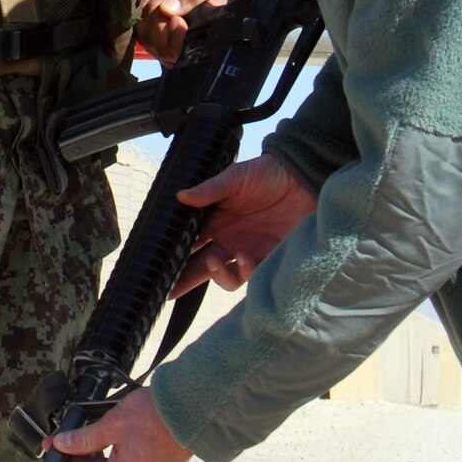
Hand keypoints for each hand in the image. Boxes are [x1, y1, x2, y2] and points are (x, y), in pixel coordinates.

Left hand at [50, 387, 191, 461]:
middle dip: (77, 459)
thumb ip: (84, 439)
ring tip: (78, 437)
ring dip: (96, 456)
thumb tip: (62, 444)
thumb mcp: (111, 425)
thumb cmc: (154, 417)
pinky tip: (103, 439)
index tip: (48, 460)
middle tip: (59, 443)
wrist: (191, 411)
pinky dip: (115, 454)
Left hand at [136, 0, 229, 63]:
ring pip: (150, 40)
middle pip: (164, 48)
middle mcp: (188, 50)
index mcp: (207, 40)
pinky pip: (142, 33)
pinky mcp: (156, 41)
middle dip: (161, 16)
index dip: (176, 40)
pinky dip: (144, 13)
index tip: (176, 18)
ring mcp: (170, 48)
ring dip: (152, 12)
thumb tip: (167, 10)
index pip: (187, 54)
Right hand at [172, 154, 317, 296]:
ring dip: (218, 275)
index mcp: (215, 222)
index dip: (173, 257)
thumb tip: (180, 196)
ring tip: (216, 263)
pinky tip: (245, 258)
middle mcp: (228, 241)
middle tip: (173, 287)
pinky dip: (245, 272)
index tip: (158, 267)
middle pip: (202, 267)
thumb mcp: (235, 177)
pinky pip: (254, 275)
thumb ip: (209, 190)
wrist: (302, 178)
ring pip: (227, 277)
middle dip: (186, 280)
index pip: (189, 244)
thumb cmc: (267, 174)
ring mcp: (248, 251)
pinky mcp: (270, 258)